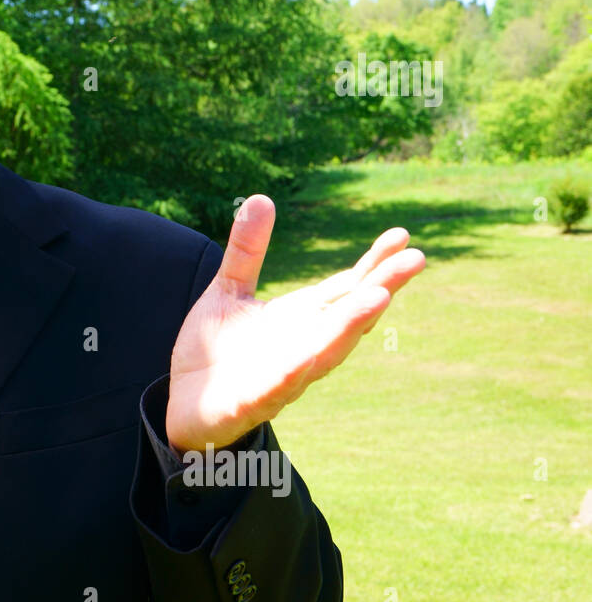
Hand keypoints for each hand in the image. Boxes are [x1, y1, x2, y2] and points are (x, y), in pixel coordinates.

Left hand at [165, 195, 424, 453]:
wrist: (186, 404)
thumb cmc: (216, 350)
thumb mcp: (228, 290)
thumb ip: (246, 250)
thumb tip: (262, 197)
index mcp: (300, 319)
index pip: (346, 288)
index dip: (374, 265)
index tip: (402, 235)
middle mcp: (303, 346)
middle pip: (349, 316)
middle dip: (381, 288)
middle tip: (416, 260)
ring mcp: (283, 375)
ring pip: (325, 352)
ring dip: (350, 326)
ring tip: (379, 297)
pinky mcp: (253, 401)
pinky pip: (277, 387)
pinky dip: (294, 372)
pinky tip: (308, 356)